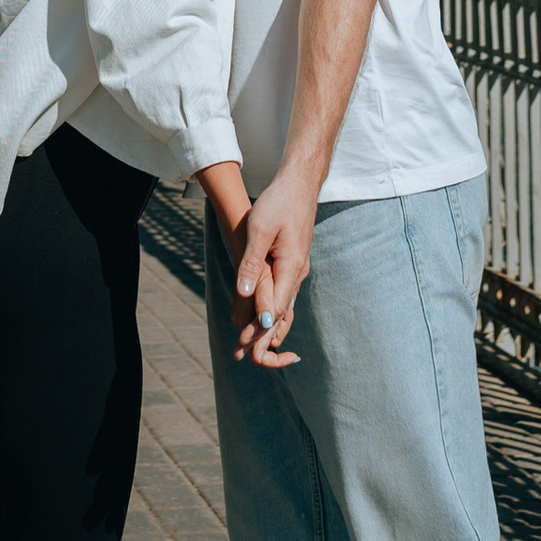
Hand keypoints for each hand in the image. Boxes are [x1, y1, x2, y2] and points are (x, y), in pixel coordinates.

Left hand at [231, 163, 319, 366]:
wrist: (299, 183)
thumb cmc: (278, 202)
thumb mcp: (260, 231)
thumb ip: (252, 263)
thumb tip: (246, 294)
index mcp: (292, 267)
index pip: (276, 308)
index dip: (260, 330)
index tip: (245, 348)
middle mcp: (298, 272)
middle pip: (280, 312)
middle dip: (262, 336)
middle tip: (241, 356)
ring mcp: (296, 268)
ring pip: (282, 304)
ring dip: (266, 325)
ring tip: (249, 345)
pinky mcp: (293, 262)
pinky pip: (282, 292)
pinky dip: (271, 308)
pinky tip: (263, 316)